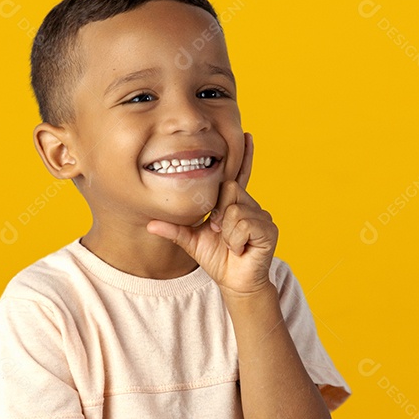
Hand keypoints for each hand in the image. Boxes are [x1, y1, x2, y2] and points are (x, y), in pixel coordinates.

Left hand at [146, 132, 277, 297]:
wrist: (235, 282)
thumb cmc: (218, 259)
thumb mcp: (192, 241)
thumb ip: (174, 229)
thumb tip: (150, 223)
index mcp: (234, 203)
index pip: (237, 175)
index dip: (244, 157)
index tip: (246, 135)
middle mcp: (250, 205)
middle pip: (229, 189)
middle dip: (219, 213)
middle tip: (219, 232)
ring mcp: (262, 216)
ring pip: (234, 210)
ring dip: (226, 231)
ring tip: (231, 243)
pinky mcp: (269, 229)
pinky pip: (244, 224)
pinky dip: (236, 239)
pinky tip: (241, 248)